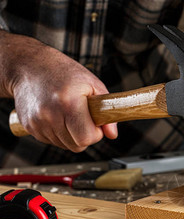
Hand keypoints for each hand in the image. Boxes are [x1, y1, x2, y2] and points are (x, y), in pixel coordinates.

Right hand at [0, 31, 116, 150]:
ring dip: (71, 135)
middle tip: (84, 118)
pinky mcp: (28, 126)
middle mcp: (50, 115)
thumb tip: (112, 134)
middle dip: (85, 135)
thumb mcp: (92, 84)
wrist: (28, 65)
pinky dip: (58, 133)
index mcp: (69, 103)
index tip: (95, 122)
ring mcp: (37, 122)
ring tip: (68, 113)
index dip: (96, 133)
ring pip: (64, 145)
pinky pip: (51, 141)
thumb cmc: (64, 72)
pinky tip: (56, 115)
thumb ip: (107, 110)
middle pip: (76, 146)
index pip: (87, 138)